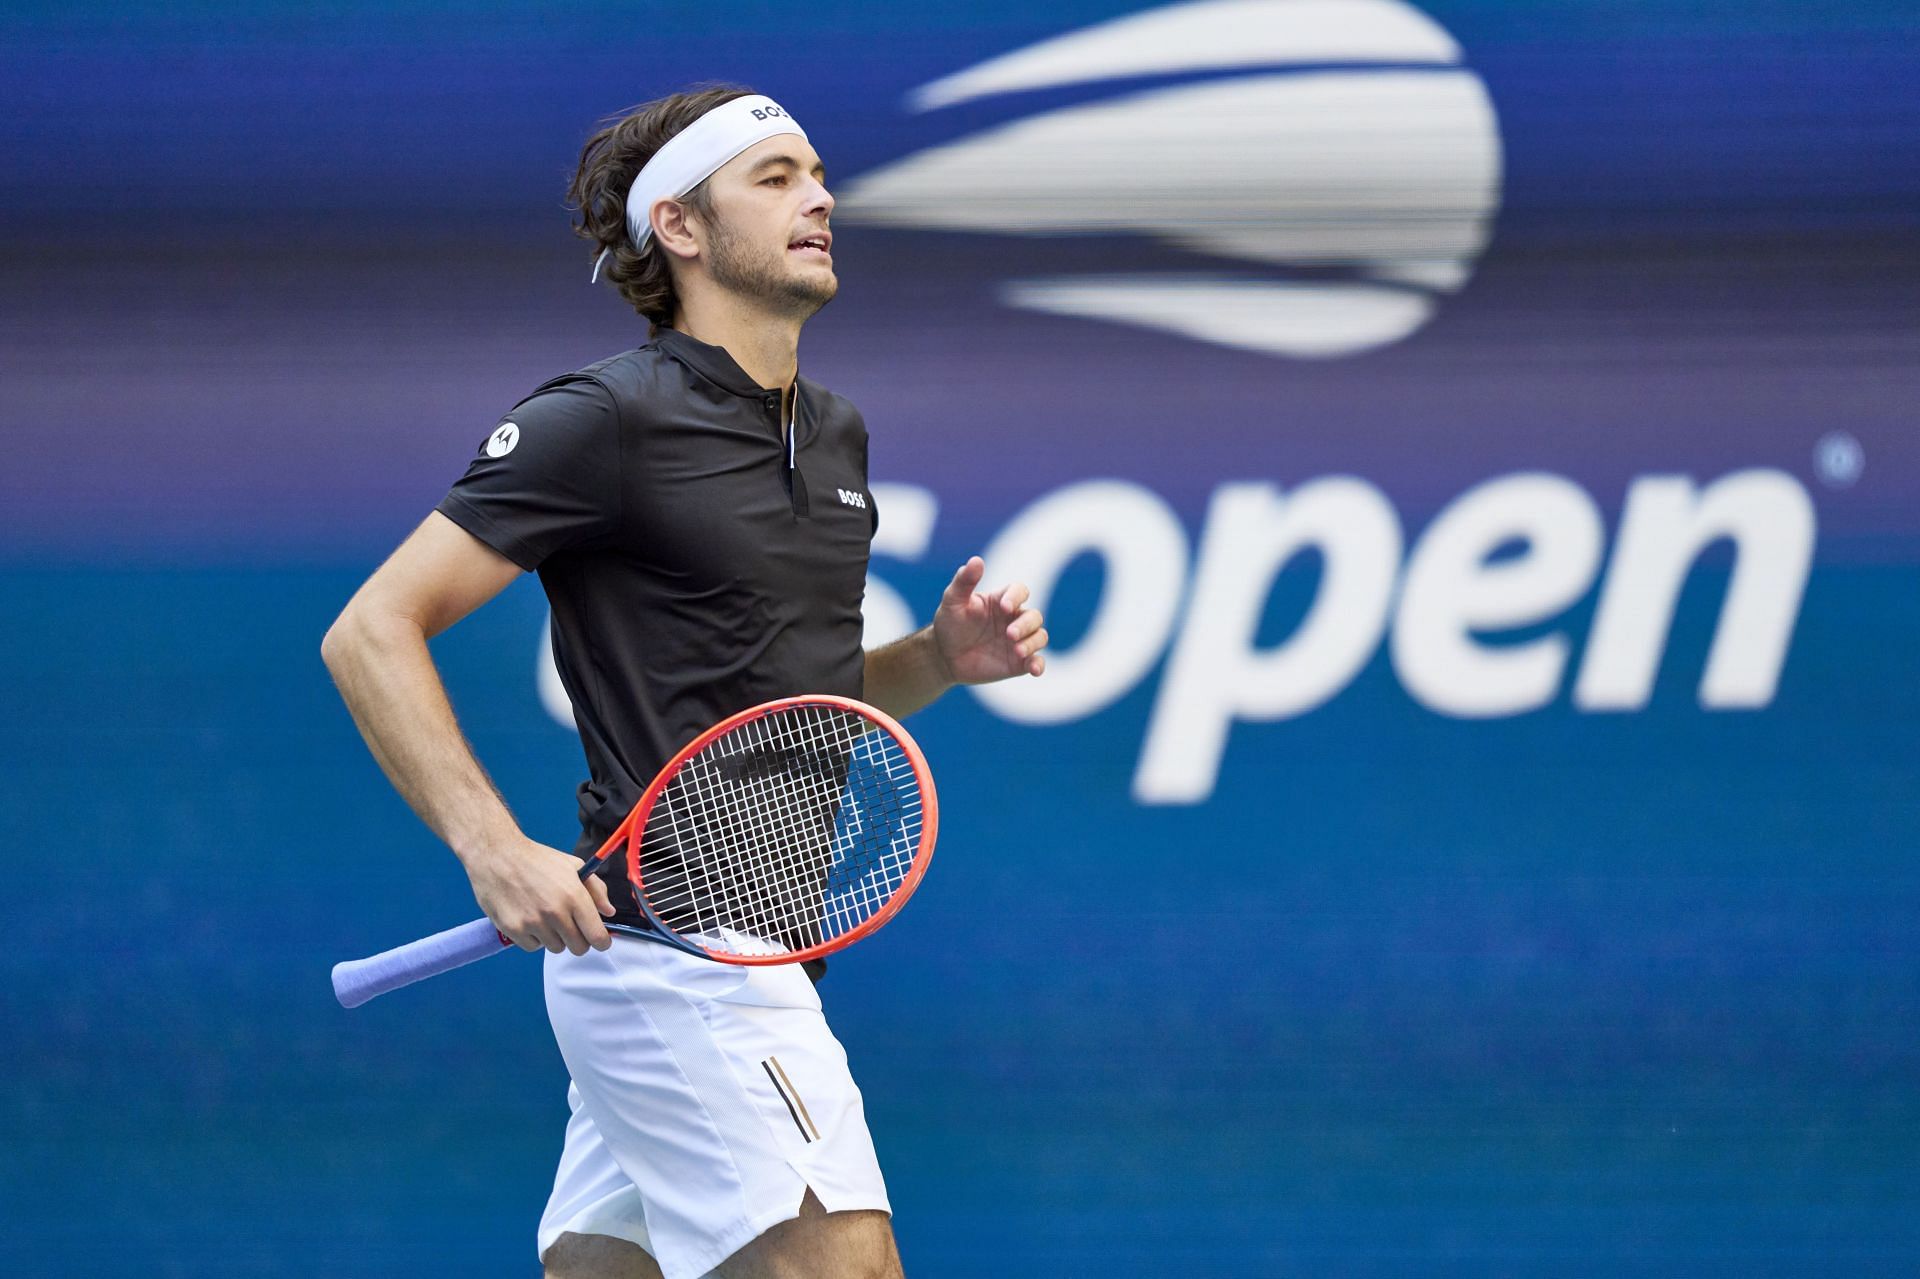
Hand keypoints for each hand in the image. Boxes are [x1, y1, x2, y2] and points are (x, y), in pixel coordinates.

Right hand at [463, 834, 614, 954]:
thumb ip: (596, 889)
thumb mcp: (572, 866)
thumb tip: (608, 912)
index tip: (600, 940)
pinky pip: (533, 947)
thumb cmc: (536, 860)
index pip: (597, 936)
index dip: (602, 942)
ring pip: (556, 948)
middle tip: (570, 925)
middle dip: (579, 939)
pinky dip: (534, 938)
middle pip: (579, 948)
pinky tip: (529, 919)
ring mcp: (533, 923)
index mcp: (574, 895)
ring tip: (545, 916)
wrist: (496, 856)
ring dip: (555, 937)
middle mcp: (555, 912)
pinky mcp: (513, 930)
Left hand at [933, 556, 1048, 684]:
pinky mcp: (1018, 663)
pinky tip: (1034, 670)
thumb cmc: (950, 623)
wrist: (944, 656)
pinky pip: (1037, 662)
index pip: (1020, 591)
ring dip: (1032, 643)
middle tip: (1009, 634)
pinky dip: (1039, 665)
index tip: (1004, 607)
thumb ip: (964, 581)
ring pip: (1040, 637)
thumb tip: (976, 560)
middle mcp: (1014, 619)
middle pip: (1034, 616)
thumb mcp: (953, 601)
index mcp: (1002, 600)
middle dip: (1025, 624)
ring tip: (1017, 651)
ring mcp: (1019, 641)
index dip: (1016, 597)